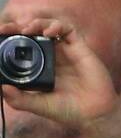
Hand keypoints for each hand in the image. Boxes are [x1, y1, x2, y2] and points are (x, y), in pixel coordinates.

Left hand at [0, 18, 120, 137]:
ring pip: (49, 28)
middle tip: (7, 28)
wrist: (93, 113)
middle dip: (19, 27)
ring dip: (37, 23)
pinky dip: (57, 26)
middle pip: (33, 35)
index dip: (11, 40)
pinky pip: (68, 30)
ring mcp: (65, 52)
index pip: (22, 49)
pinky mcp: (80, 48)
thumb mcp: (38, 105)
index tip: (0, 36)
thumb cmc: (68, 110)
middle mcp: (51, 58)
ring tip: (28, 29)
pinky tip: (49, 32)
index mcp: (39, 68)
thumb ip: (19, 99)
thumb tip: (2, 87)